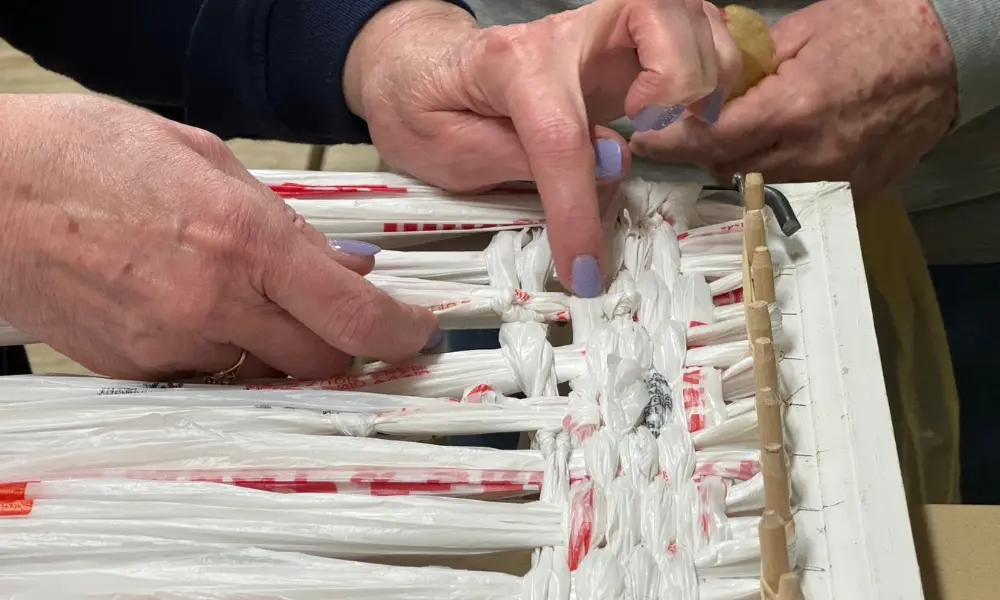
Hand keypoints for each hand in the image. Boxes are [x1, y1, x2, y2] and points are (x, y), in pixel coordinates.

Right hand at [0, 94, 436, 380]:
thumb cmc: (86, 157)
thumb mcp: (205, 159)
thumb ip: (287, 220)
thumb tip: (345, 263)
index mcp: (243, 238)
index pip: (354, 314)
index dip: (401, 330)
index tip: (417, 329)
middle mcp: (213, 301)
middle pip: (322, 361)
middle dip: (348, 346)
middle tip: (351, 321)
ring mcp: (172, 343)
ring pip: (270, 375)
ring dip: (288, 351)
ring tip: (264, 305)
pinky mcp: (138, 368)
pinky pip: (214, 376)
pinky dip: (232, 353)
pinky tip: (207, 311)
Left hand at [344, 0, 741, 296]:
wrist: (419, 70)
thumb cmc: (426, 110)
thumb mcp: (447, 152)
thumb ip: (520, 158)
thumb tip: (609, 163)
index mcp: (508, 63)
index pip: (559, 135)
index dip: (578, 211)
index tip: (585, 270)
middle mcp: (565, 35)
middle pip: (652, 15)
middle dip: (676, 74)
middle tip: (654, 128)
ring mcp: (599, 36)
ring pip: (684, 14)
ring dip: (702, 71)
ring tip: (681, 124)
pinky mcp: (622, 51)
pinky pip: (690, 33)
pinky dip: (711, 67)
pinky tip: (690, 113)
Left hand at [629, 0, 956, 203]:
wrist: (944, 56)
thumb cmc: (875, 31)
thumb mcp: (801, 33)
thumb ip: (746, 69)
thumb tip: (703, 91)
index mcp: (792, 108)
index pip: (709, 141)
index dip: (671, 143)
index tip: (647, 141)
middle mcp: (809, 153)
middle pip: (727, 170)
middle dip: (707, 151)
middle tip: (701, 130)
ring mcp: (834, 179)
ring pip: (758, 189)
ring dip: (741, 167)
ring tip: (746, 138)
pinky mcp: (854, 194)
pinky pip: (796, 196)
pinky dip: (779, 179)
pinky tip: (783, 153)